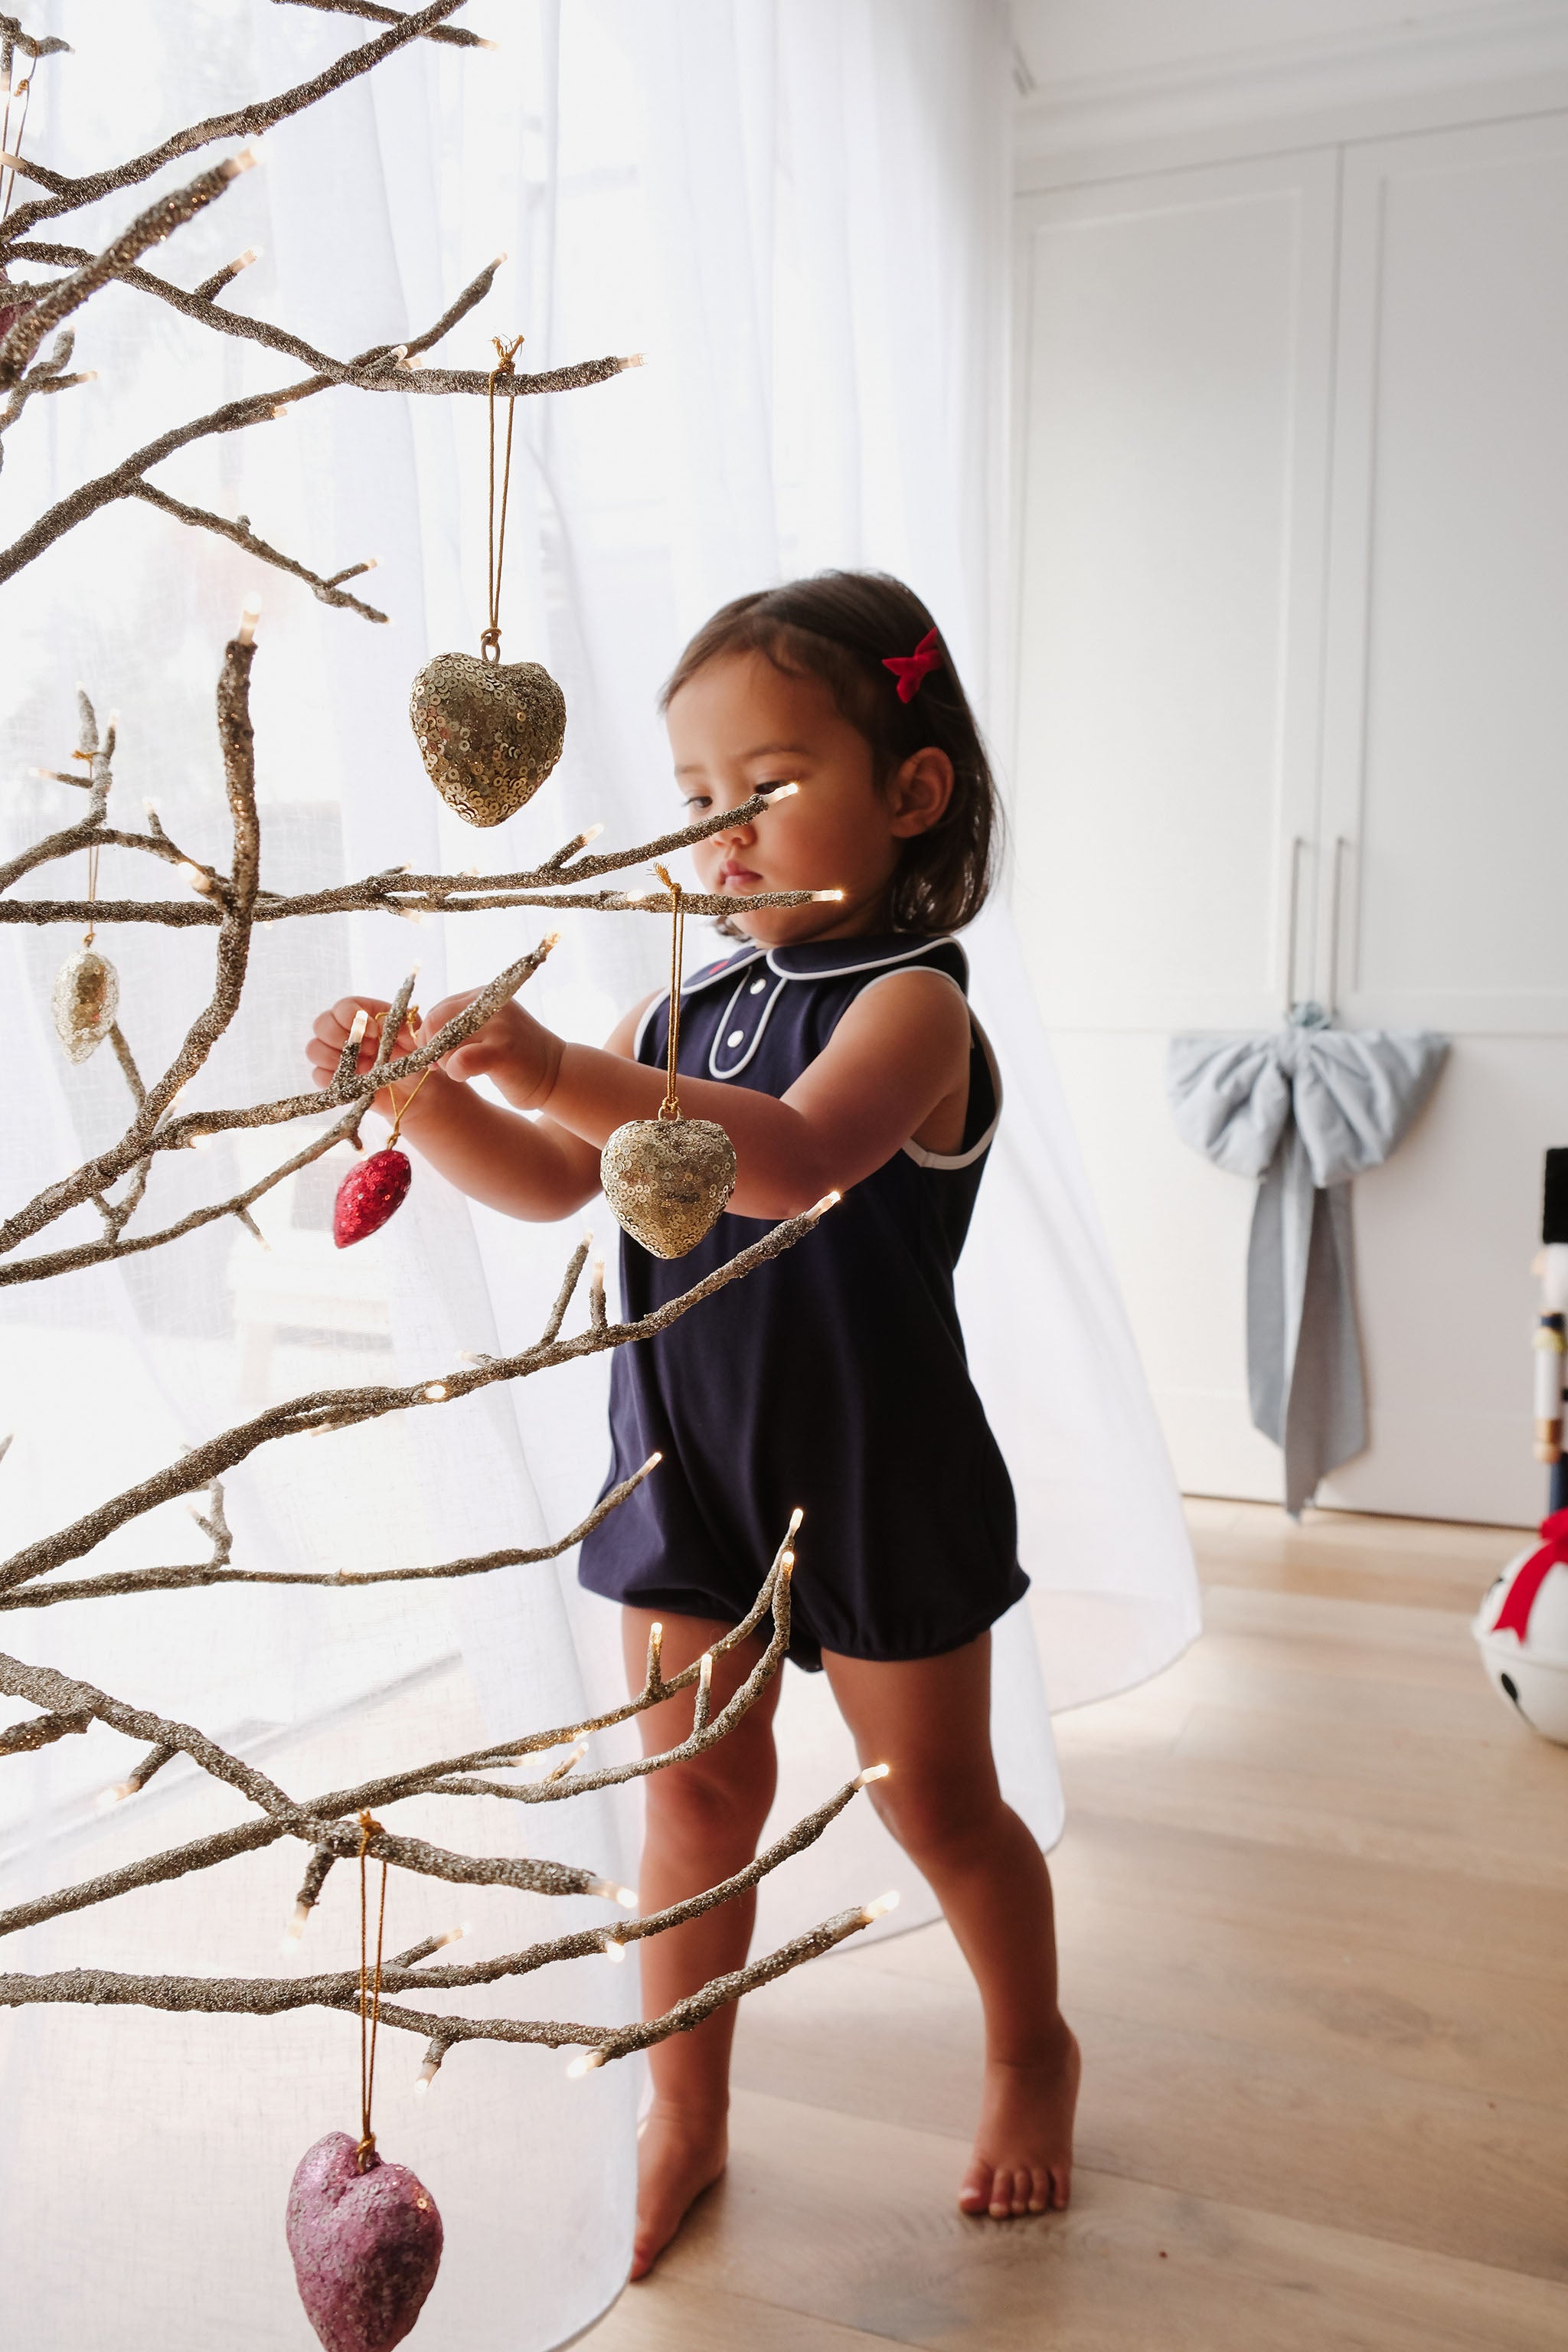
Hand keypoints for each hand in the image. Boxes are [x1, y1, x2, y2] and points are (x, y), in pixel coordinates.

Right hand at [305, 997, 427, 1125]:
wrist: (415, 1091)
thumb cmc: (412, 1059)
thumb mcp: (414, 1039)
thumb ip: (402, 1025)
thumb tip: (379, 1022)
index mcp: (364, 1015)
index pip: (343, 1006)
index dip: (351, 1017)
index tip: (373, 1032)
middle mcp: (345, 1031)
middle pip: (321, 1024)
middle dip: (340, 1038)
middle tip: (368, 1051)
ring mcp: (337, 1055)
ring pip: (314, 1049)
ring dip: (335, 1059)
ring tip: (363, 1068)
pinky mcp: (334, 1078)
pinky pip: (318, 1075)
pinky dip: (333, 1079)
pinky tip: (355, 1082)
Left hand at [417, 989, 561, 1109]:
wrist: (558, 1074)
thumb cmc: (517, 1057)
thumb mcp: (488, 1029)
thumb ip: (461, 1024)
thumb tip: (422, 1035)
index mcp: (485, 995)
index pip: (439, 1008)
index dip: (428, 1034)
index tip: (433, 1054)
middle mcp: (492, 1004)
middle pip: (437, 1021)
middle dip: (431, 1047)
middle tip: (439, 1067)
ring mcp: (500, 1026)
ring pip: (446, 1041)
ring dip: (445, 1062)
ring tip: (462, 1071)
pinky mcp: (504, 1051)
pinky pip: (461, 1060)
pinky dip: (455, 1071)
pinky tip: (465, 1076)